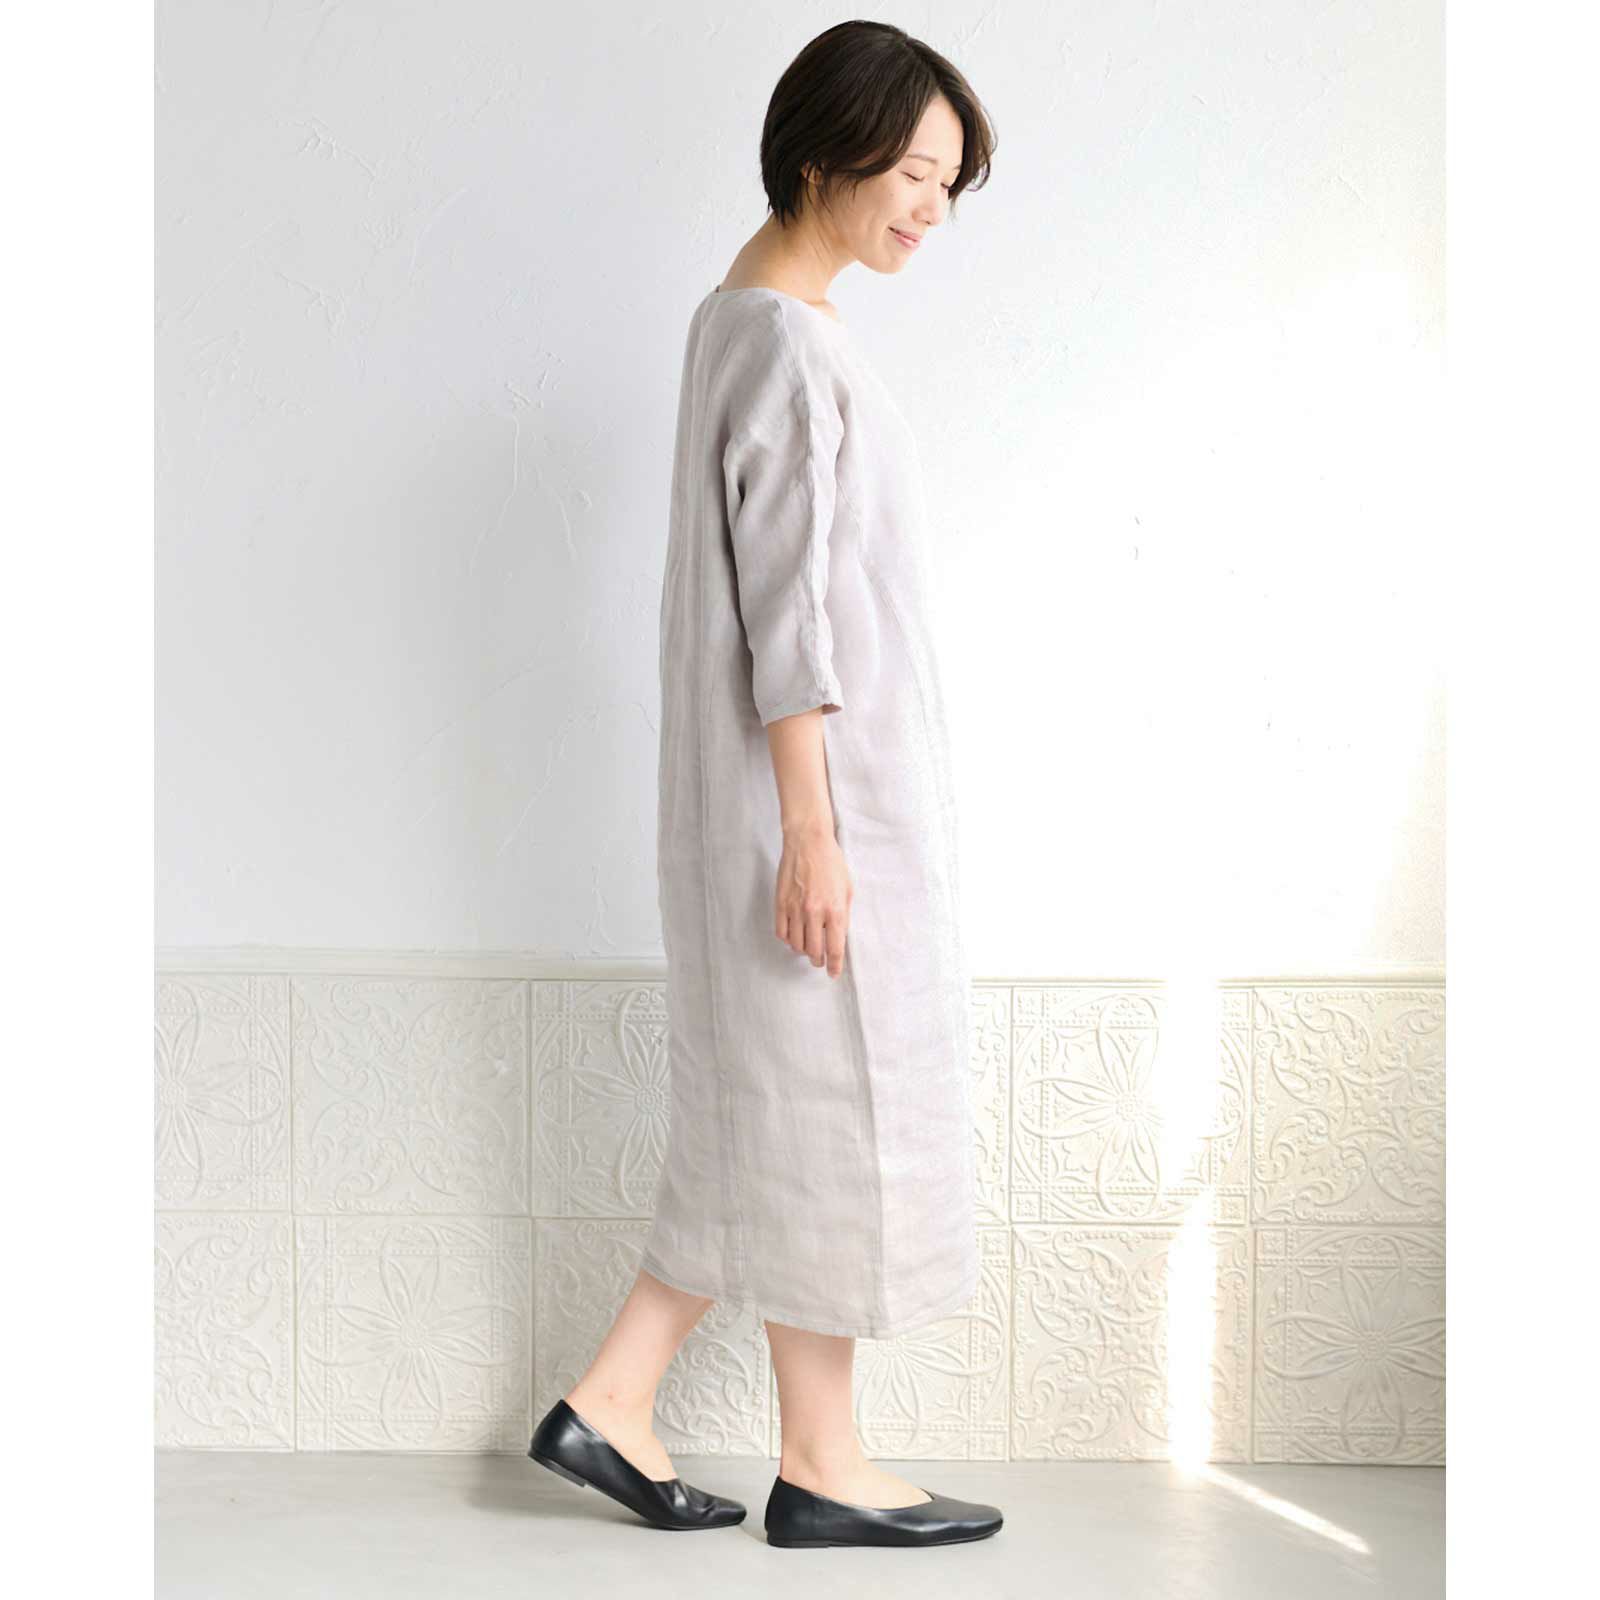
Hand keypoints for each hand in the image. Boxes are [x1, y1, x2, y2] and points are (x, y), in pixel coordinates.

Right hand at [774, 824, 851, 976]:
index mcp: (835, 910)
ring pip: (796, 945)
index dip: (834, 966)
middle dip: (818, 960)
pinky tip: (794, 936)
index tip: (832, 972)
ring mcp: (795, 909)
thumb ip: (843, 915)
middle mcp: (814, 913)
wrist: (808, 843)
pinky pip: (781, 932)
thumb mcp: (847, 889)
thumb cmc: (831, 863)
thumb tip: (838, 936)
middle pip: (814, 951)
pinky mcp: (780, 904)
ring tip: (808, 947)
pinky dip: (788, 940)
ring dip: (803, 951)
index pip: (834, 949)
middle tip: (820, 960)